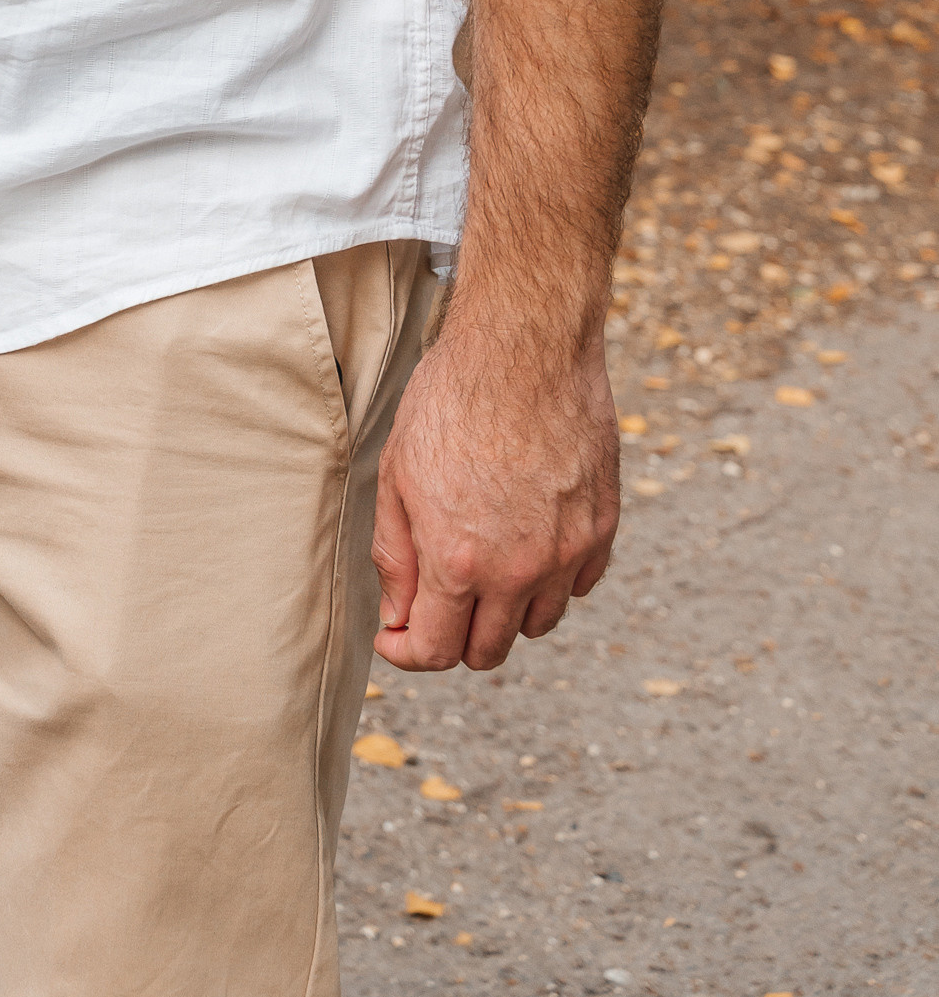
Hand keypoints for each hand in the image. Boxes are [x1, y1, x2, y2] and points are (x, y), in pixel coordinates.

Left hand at [370, 322, 619, 672]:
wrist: (526, 346)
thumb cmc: (453, 398)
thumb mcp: (397, 472)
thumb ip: (395, 555)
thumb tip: (396, 615)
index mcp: (460, 561)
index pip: (435, 651)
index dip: (406, 651)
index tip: (396, 635)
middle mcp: (520, 571)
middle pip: (487, 650)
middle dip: (454, 636)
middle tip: (435, 599)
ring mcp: (568, 553)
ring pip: (536, 624)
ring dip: (505, 609)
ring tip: (483, 560)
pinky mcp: (602, 529)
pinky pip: (576, 585)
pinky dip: (551, 578)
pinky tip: (527, 537)